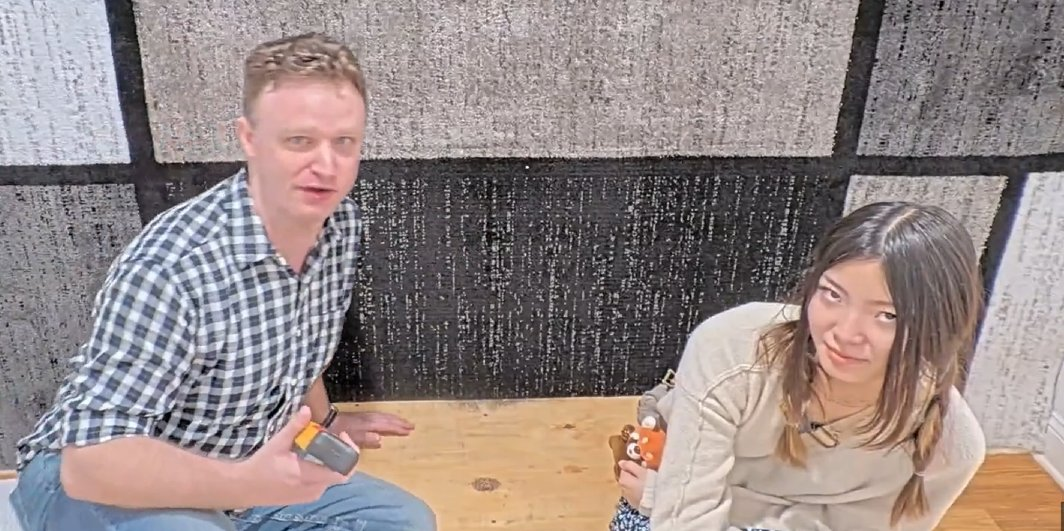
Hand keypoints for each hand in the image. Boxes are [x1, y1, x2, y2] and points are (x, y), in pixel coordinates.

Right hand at [237, 406, 359, 506]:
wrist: (246, 487)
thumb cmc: (261, 466)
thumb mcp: (277, 444)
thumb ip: (294, 427)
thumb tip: (307, 410)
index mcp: (306, 475)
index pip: (342, 472)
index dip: (350, 454)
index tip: (342, 437)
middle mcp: (312, 489)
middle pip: (341, 473)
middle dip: (342, 453)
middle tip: (334, 438)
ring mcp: (311, 495)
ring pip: (333, 478)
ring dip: (333, 461)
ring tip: (323, 446)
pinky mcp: (308, 497)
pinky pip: (325, 483)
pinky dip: (325, 470)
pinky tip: (315, 459)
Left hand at [328, 411, 413, 448]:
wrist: (322, 420)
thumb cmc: (335, 432)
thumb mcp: (348, 439)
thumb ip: (365, 439)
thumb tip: (381, 440)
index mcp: (366, 424)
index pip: (385, 425)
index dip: (397, 428)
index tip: (408, 431)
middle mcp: (366, 419)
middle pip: (386, 419)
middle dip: (399, 423)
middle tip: (411, 426)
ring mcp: (362, 417)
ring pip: (382, 417)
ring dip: (393, 420)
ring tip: (403, 423)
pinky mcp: (358, 417)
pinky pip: (377, 417)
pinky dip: (385, 419)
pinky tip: (385, 424)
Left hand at [617, 460, 647, 507]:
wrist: (658, 502)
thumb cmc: (650, 484)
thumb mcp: (641, 471)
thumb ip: (630, 466)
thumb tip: (620, 463)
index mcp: (623, 480)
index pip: (624, 470)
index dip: (632, 468)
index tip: (641, 468)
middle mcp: (623, 490)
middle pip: (626, 480)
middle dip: (633, 477)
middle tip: (646, 475)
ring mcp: (629, 499)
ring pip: (630, 488)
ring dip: (636, 485)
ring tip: (648, 484)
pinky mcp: (636, 505)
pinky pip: (635, 496)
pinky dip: (639, 493)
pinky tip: (648, 493)